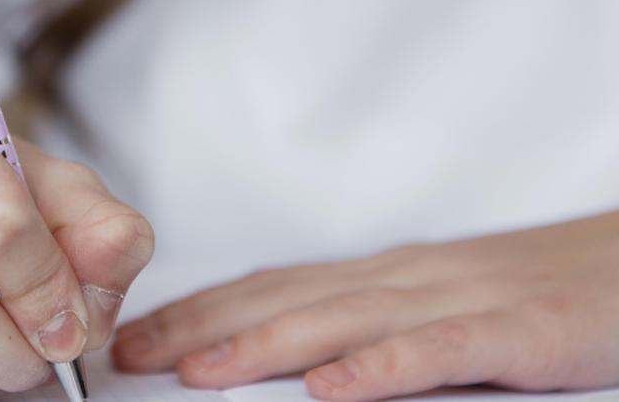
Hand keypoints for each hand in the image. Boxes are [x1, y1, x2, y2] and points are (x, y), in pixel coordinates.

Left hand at [113, 213, 618, 400]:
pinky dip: (383, 367)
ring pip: (346, 319)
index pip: (273, 288)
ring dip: (265, 344)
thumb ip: (370, 323)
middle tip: (133, 352)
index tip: (138, 335)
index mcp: (383, 276)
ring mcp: (459, 300)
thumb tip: (297, 360)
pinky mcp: (518, 330)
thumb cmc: (533, 293)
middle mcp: (405, 279)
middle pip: (288, 299)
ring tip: (200, 369)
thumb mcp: (437, 303)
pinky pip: (442, 349)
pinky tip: (332, 390)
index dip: (201, 309)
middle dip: (204, 326)